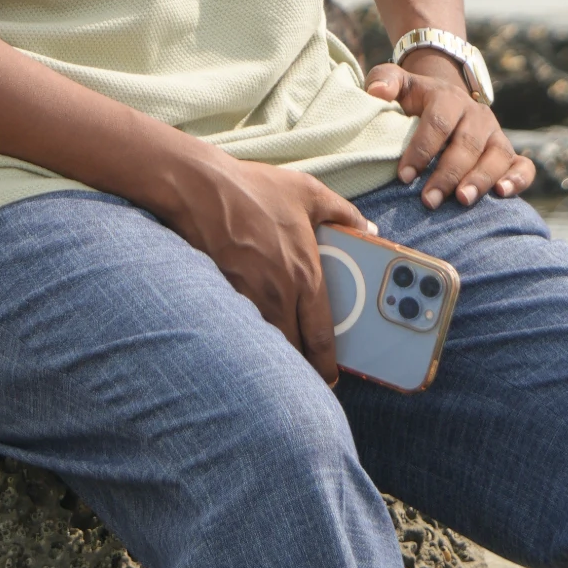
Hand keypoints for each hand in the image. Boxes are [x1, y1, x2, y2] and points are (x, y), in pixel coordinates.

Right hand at [163, 153, 378, 385]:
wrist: (199, 189)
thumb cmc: (254, 189)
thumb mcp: (308, 192)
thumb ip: (344, 213)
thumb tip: (368, 227)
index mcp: (305, 275)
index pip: (321, 338)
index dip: (327, 366)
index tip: (331, 378)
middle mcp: (279, 295)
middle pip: (293, 352)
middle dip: (301, 366)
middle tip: (305, 367)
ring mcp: (248, 298)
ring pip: (267, 345)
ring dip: (275, 354)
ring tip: (280, 354)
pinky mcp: (223, 295)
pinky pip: (241, 329)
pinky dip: (249, 338)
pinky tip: (249, 332)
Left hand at [365, 55, 534, 209]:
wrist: (445, 97)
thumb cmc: (415, 98)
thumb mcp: (398, 83)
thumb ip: (383, 80)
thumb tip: (376, 93)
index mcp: (447, 98)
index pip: (437, 123)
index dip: (421, 149)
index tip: (404, 176)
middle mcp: (476, 115)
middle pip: (466, 144)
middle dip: (448, 173)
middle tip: (429, 201)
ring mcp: (495, 134)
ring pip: (496, 156)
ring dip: (480, 179)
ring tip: (462, 200)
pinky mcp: (508, 152)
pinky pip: (524, 165)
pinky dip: (518, 179)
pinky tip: (503, 194)